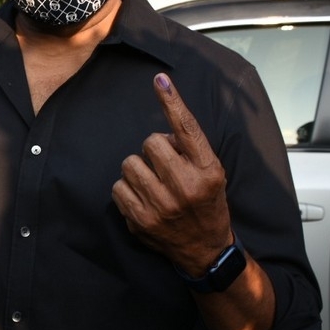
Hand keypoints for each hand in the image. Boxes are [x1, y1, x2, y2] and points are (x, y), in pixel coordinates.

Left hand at [111, 73, 232, 275]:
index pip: (187, 129)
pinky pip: (117, 187)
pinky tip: (142, 200)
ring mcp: (161, 205)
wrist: (205, 250)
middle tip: (165, 168)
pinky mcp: (140, 219)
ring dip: (137, 170)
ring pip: (129, 163)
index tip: (159, 79)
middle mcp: (186, 186)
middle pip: (150, 142)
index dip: (172, 102)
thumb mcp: (212, 173)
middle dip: (153, 151)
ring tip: (153, 185)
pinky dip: (126, 190)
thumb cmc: (206, 204)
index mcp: (208, 170)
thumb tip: (163, 127)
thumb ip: (190, 150)